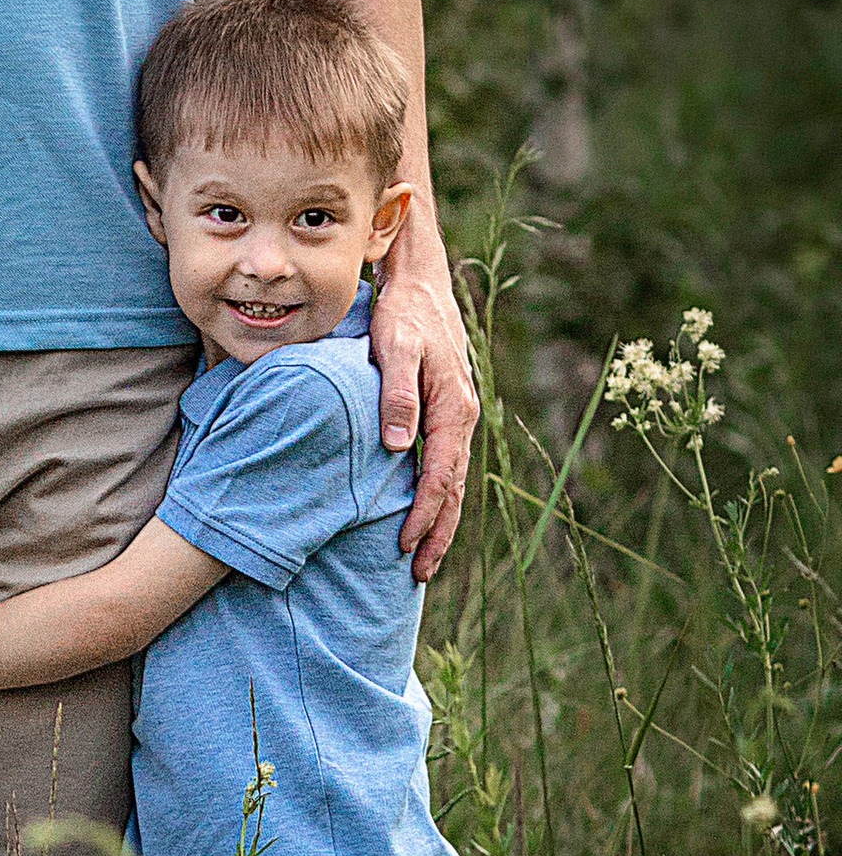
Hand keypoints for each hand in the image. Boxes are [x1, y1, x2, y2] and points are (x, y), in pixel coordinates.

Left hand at [371, 203, 477, 580]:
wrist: (420, 281)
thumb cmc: (403, 312)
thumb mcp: (394, 347)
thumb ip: (396, 395)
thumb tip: (397, 448)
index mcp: (453, 408)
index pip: (440, 476)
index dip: (423, 514)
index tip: (406, 547)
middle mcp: (461, 416)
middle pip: (454, 489)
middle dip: (438, 533)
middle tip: (420, 575)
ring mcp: (456, 415)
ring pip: (452, 480)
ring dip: (439, 520)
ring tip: (423, 558)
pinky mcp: (445, 410)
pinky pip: (445, 463)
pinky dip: (437, 493)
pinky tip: (421, 510)